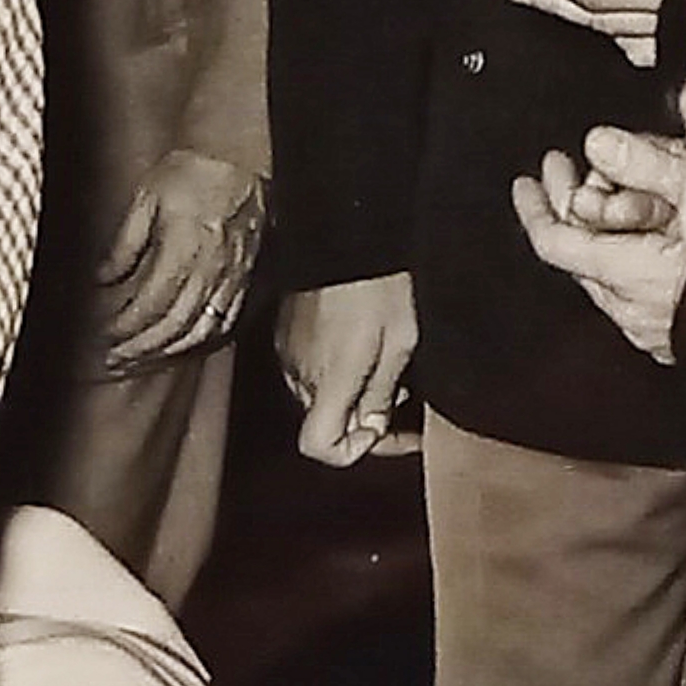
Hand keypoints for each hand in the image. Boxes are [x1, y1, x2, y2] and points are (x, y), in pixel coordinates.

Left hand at [93, 150, 263, 370]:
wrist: (241, 158)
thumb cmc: (192, 171)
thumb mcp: (146, 198)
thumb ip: (124, 243)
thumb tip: (102, 279)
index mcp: (184, 250)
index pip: (150, 305)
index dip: (124, 327)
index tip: (101, 336)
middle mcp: (211, 271)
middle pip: (173, 327)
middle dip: (139, 349)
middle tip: (112, 360)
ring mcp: (232, 278)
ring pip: (199, 332)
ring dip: (166, 353)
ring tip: (139, 361)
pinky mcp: (245, 279)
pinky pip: (224, 323)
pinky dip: (199, 342)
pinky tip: (179, 348)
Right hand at [279, 271, 418, 464]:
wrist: (348, 236)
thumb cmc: (380, 285)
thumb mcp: (401, 342)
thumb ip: (383, 392)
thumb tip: (374, 426)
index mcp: (330, 379)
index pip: (320, 446)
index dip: (353, 450)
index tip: (382, 429)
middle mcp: (301, 373)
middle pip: (323, 424)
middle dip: (361, 420)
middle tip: (400, 398)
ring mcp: (288, 354)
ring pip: (317, 398)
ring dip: (349, 395)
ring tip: (384, 365)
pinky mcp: (285, 335)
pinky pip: (308, 371)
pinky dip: (334, 372)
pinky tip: (361, 347)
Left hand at [512, 130, 685, 361]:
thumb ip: (646, 166)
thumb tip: (598, 141)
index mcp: (625, 271)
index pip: (556, 241)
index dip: (537, 206)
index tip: (532, 177)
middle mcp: (627, 306)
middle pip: (576, 255)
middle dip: (570, 206)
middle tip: (569, 170)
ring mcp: (648, 329)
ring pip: (604, 277)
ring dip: (602, 235)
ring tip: (613, 198)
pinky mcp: (672, 341)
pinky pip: (632, 297)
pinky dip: (627, 264)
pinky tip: (645, 243)